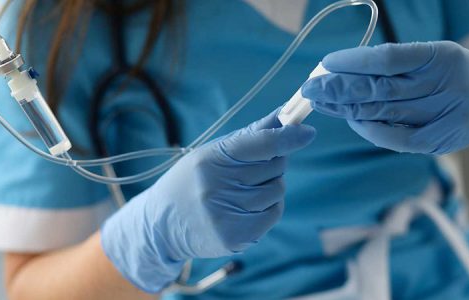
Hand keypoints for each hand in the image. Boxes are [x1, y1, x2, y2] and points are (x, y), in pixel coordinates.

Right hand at [101, 109, 315, 292]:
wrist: (162, 224)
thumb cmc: (193, 180)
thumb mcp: (214, 152)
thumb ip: (252, 135)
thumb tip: (286, 114)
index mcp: (211, 159)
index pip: (260, 143)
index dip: (287, 137)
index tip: (306, 132)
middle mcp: (217, 187)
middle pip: (275, 167)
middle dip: (273, 163)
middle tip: (252, 169)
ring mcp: (225, 214)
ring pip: (277, 191)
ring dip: (270, 187)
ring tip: (243, 191)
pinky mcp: (235, 236)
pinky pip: (274, 213)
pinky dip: (269, 208)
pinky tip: (247, 208)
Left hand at [302, 41, 468, 153]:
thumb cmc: (451, 74)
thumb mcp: (431, 57)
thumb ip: (394, 64)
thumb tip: (343, 71)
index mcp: (441, 56)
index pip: (388, 58)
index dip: (354, 62)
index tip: (327, 64)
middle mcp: (444, 85)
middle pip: (380, 88)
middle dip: (340, 89)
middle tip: (311, 88)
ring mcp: (443, 116)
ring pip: (383, 113)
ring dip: (346, 108)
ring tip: (321, 102)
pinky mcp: (438, 142)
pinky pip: (396, 139)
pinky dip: (370, 130)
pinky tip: (351, 120)